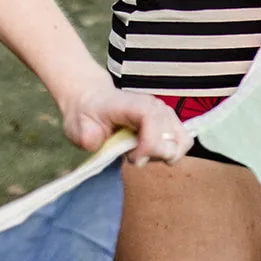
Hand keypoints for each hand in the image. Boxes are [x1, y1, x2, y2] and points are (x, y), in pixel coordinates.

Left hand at [58, 79, 188, 165]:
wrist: (93, 102)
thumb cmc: (87, 115)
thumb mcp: (77, 126)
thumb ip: (86, 136)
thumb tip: (96, 141)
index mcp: (135, 104)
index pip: (155, 120)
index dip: (149, 144)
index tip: (131, 158)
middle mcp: (157, 107)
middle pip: (173, 138)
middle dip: (154, 155)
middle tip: (130, 155)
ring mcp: (166, 114)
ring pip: (182, 142)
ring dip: (162, 155)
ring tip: (140, 153)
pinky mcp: (170, 123)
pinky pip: (182, 142)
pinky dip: (168, 153)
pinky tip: (148, 151)